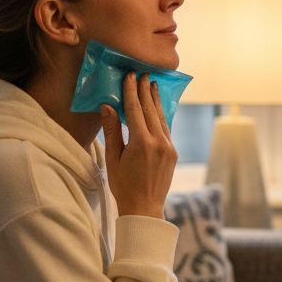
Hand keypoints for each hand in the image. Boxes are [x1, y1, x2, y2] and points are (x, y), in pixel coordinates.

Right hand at [100, 72, 177, 218]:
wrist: (145, 208)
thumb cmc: (123, 185)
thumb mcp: (113, 158)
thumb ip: (112, 131)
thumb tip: (107, 106)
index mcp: (141, 143)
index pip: (135, 110)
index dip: (131, 91)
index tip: (129, 76)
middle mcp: (158, 142)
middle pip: (150, 110)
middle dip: (145, 90)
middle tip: (142, 73)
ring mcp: (169, 147)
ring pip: (161, 117)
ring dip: (155, 100)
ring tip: (152, 84)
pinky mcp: (173, 152)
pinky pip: (166, 128)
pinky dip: (161, 115)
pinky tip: (157, 107)